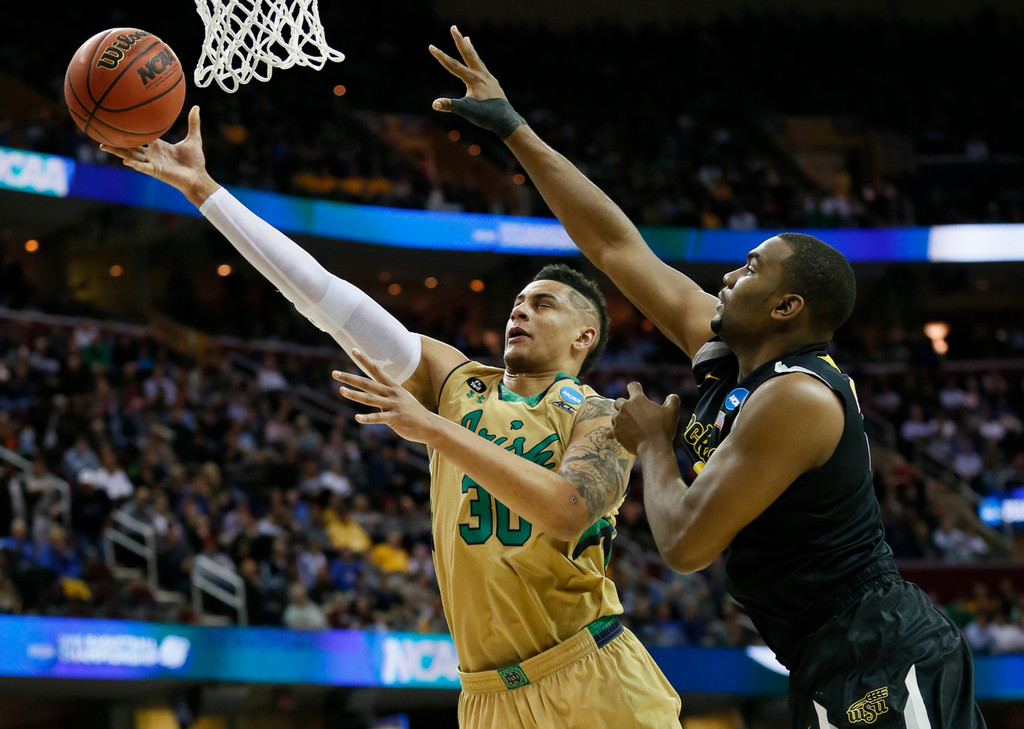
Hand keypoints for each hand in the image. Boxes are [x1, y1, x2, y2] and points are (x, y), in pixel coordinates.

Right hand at [99, 105, 213, 204]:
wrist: (199, 177)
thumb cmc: (195, 161)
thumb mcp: (194, 139)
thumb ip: (193, 123)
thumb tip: (196, 107)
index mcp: (158, 146)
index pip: (140, 136)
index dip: (129, 129)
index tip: (118, 121)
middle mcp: (152, 154)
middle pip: (130, 145)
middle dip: (116, 140)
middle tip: (101, 133)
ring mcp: (152, 163)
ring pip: (130, 155)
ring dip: (117, 151)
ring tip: (103, 145)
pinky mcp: (156, 171)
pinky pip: (143, 167)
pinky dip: (134, 164)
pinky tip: (125, 160)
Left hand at [333, 349, 440, 445]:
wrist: (430, 425)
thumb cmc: (413, 412)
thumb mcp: (400, 399)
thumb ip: (385, 397)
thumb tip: (372, 399)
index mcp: (392, 386)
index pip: (376, 369)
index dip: (364, 360)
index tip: (353, 350)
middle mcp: (391, 393)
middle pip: (367, 383)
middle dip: (350, 378)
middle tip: (334, 373)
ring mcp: (393, 405)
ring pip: (370, 399)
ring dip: (354, 395)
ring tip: (341, 390)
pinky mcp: (395, 419)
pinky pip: (378, 418)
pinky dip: (367, 418)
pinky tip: (357, 418)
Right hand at [429, 25, 508, 109]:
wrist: (506, 120)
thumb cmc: (486, 116)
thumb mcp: (466, 111)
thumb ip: (450, 105)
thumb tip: (434, 104)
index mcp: (472, 79)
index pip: (453, 65)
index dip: (440, 56)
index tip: (431, 46)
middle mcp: (481, 74)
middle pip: (468, 53)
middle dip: (459, 40)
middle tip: (453, 27)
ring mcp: (488, 78)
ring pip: (477, 59)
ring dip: (470, 48)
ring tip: (467, 38)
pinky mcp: (493, 83)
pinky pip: (483, 68)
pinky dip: (478, 62)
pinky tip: (478, 65)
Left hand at [612, 382, 679, 454]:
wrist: (653, 447)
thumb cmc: (663, 428)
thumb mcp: (672, 412)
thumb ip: (672, 400)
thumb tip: (671, 397)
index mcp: (638, 399)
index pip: (632, 386)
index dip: (635, 388)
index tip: (637, 391)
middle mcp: (625, 407)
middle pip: (619, 401)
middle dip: (624, 405)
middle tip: (633, 413)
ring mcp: (619, 420)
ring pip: (614, 416)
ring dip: (620, 419)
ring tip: (628, 426)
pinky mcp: (616, 432)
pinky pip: (609, 431)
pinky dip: (611, 432)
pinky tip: (610, 434)